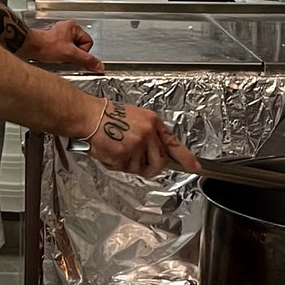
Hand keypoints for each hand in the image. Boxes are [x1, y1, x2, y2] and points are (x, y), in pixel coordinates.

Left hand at [24, 19, 103, 72]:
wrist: (29, 47)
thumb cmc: (46, 46)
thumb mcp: (71, 55)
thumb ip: (87, 60)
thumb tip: (99, 65)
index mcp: (74, 27)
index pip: (88, 43)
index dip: (81, 52)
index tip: (73, 54)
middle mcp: (67, 28)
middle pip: (80, 47)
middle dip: (73, 54)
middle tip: (64, 55)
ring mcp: (60, 34)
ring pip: (71, 50)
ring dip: (65, 55)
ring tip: (57, 54)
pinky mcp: (53, 40)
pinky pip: (63, 50)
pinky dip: (59, 55)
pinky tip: (53, 55)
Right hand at [79, 100, 201, 177]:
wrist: (88, 116)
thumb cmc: (107, 116)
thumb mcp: (135, 118)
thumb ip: (149, 134)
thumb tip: (157, 153)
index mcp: (152, 122)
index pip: (174, 143)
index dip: (186, 158)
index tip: (195, 168)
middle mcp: (148, 133)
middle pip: (159, 162)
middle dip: (150, 166)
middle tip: (134, 158)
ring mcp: (137, 144)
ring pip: (141, 168)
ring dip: (129, 165)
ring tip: (117, 149)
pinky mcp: (124, 154)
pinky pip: (125, 169)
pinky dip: (116, 164)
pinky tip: (109, 151)